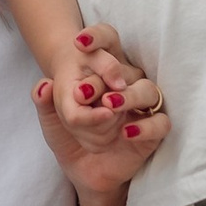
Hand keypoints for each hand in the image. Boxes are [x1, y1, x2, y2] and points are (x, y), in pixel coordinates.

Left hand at [41, 22, 160, 150]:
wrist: (83, 168)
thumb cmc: (70, 137)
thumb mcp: (52, 120)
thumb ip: (46, 102)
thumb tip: (44, 86)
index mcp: (103, 73)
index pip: (108, 41)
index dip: (96, 37)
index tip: (78, 43)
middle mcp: (126, 85)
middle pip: (127, 68)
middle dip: (108, 74)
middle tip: (85, 91)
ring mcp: (141, 107)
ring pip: (148, 90)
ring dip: (129, 96)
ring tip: (108, 105)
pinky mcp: (153, 130)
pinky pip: (160, 124)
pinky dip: (146, 127)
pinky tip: (125, 131)